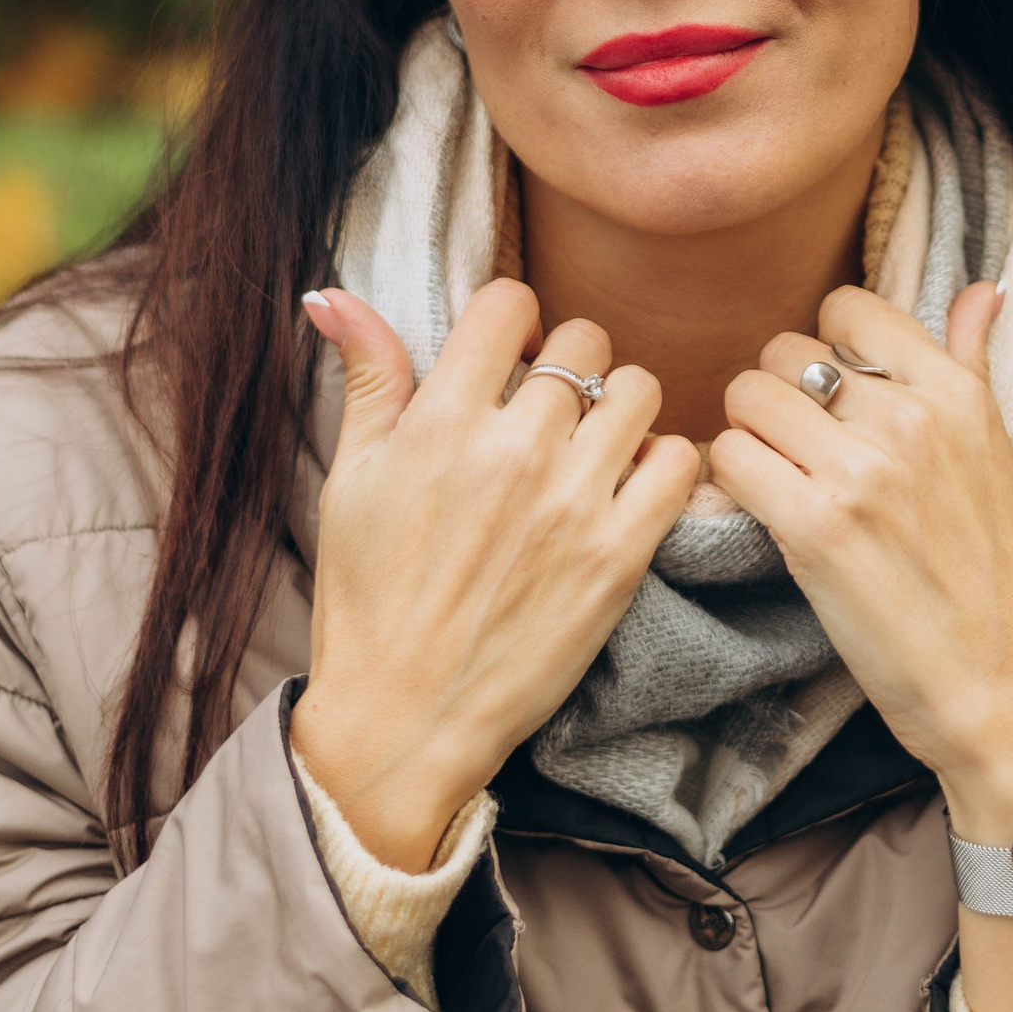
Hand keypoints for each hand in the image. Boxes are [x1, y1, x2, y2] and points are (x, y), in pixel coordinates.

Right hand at [291, 279, 699, 869]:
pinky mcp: (620, 556)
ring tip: (594, 443)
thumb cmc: (368, 599)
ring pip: (639, 389)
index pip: (510, 303)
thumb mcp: (350, 479)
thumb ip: (367, 378)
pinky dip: (663, 462)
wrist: (406, 717)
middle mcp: (514, 450)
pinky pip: (679, 462)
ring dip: (620, 405)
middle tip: (552, 407)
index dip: (510, 321)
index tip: (507, 356)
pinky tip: (627, 486)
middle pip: (583, 341)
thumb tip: (334, 294)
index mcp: (441, 421)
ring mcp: (573, 503)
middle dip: (568, 363)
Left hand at [710, 282, 1012, 851]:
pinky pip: (728, 460)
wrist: (1004, 685)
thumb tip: (979, 290)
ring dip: (745, 437)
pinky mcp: (814, 528)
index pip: (847, 308)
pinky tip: (758, 513)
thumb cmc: (999, 578)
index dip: (821, 346)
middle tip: (793, 450)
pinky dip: (727, 483)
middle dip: (774, 396)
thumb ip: (971, 364)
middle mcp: (908, 418)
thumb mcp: (999, 455)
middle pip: (782, 352)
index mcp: (955, 393)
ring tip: (774, 480)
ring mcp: (859, 471)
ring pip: (745, 399)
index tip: (829, 395)